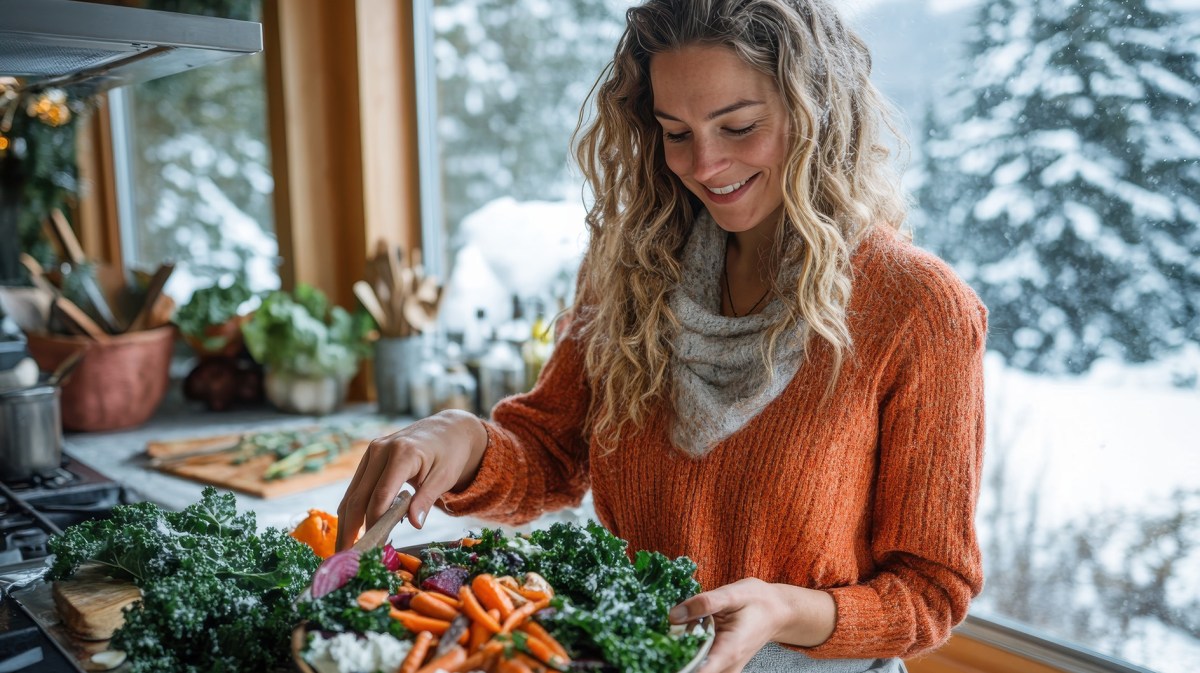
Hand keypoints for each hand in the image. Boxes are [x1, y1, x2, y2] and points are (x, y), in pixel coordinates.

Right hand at [335, 409, 487, 550]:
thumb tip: (416, 524)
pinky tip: (353, 531)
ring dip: (347, 522)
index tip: (373, 547)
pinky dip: (353, 510)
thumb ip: (427, 499)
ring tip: (347, 549)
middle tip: (349, 556)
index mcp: (402, 453)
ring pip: (352, 493)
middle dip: (351, 528)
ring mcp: (371, 452)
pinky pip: (356, 488)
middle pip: (359, 496)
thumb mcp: (445, 476)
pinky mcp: (369, 458)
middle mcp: (380, 449)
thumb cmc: (449, 454)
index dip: (374, 523)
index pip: (381, 495)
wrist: (447, 430)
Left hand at [669, 579, 834, 672]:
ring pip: (695, 669)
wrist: (777, 611)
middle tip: (652, 642)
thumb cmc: (757, 600)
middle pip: (693, 671)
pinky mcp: (722, 665)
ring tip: (663, 638)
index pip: (700, 672)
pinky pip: (700, 665)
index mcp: (729, 649)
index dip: (678, 667)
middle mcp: (727, 665)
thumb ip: (704, 603)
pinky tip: (677, 638)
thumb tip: (673, 616)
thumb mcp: (732, 593)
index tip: (658, 655)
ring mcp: (725, 668)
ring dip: (678, 656)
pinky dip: (687, 654)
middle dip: (672, 659)